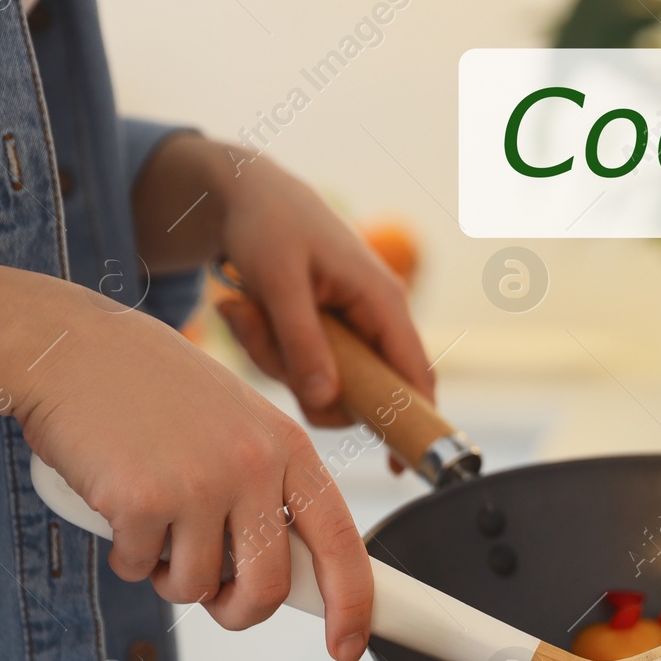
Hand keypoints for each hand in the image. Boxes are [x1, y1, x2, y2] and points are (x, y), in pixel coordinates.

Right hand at [15, 281, 373, 660]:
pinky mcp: (141, 499)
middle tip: (217, 601)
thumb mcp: (239, 422)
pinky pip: (141, 569)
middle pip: (268, 587)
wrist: (70, 349)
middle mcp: (254, 465)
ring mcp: (199, 482)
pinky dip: (129, 555)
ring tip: (157, 525)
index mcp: (288, 447)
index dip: (352, 603)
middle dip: (240, 611)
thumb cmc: (154, 389)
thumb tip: (285, 569)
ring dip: (173, 577)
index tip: (348, 646)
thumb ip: (268, 487)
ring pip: (199, 586)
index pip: (342, 541)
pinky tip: (119, 505)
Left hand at [132, 134, 434, 428]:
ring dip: (279, 361)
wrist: (246, 191)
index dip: (414, 423)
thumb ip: (302, 343)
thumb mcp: (278, 282)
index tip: (401, 469)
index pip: (415, 374)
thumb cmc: (267, 224)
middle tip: (259, 336)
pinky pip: (307, 365)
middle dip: (304, 378)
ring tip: (245, 311)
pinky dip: (273, 351)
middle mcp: (378, 317)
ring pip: (327, 380)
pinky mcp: (329, 330)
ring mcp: (354, 325)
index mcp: (383, 300)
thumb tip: (326, 400)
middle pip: (360, 387)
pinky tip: (249, 313)